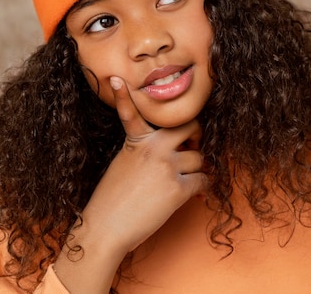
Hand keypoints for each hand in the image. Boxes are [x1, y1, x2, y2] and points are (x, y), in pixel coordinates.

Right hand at [54, 77, 206, 293]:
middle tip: (193, 145)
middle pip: (189, 127)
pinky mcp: (178, 188)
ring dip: (196, 168)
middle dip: (196, 135)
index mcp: (136, 140)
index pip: (131, 113)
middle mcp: (154, 147)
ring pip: (200, 157)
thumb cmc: (113, 199)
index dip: (123, 96)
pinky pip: (203, 179)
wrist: (107, 228)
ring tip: (185, 178)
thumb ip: (146, 150)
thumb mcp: (124, 163)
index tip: (117, 81)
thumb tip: (178, 149)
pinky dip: (202, 186)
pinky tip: (196, 191)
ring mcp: (167, 166)